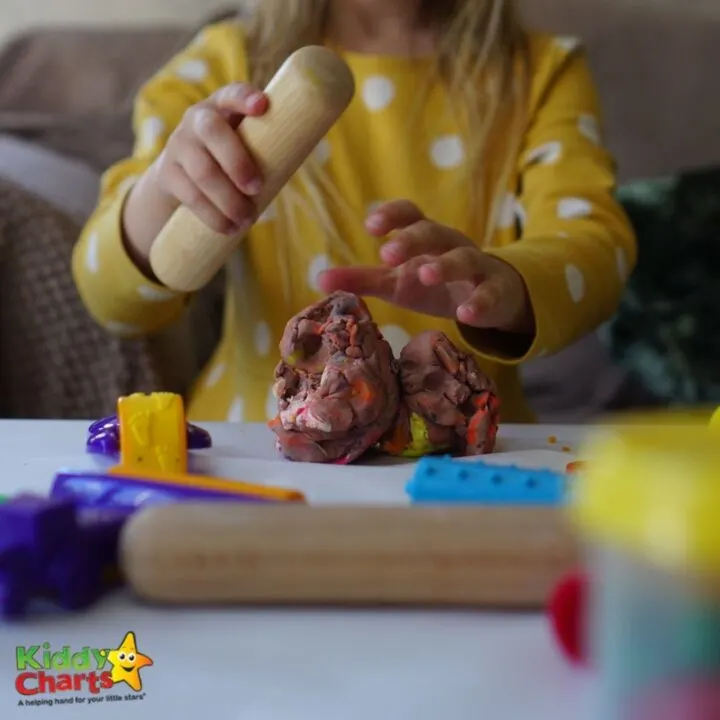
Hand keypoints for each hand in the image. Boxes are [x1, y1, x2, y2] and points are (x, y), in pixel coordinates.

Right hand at [151, 83, 268, 234]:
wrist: (180, 175)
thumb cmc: (229, 157)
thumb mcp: (245, 143)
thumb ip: (266, 144)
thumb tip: (301, 152)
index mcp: (222, 106)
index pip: (231, 94)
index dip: (244, 98)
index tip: (262, 106)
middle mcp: (197, 119)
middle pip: (213, 133)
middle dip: (237, 162)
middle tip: (257, 188)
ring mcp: (178, 145)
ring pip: (203, 171)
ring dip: (228, 200)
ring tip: (248, 219)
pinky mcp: (168, 175)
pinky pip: (191, 196)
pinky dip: (213, 216)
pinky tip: (229, 228)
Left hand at [318, 200, 533, 333]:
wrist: (492, 297)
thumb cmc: (435, 285)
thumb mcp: (397, 283)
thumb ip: (363, 279)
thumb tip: (319, 280)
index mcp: (426, 238)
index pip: (410, 214)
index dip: (392, 215)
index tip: (371, 226)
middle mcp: (451, 245)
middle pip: (433, 232)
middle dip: (411, 240)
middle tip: (387, 255)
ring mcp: (477, 266)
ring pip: (464, 258)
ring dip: (445, 265)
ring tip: (425, 274)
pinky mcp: (495, 291)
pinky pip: (490, 293)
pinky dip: (480, 303)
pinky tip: (466, 315)